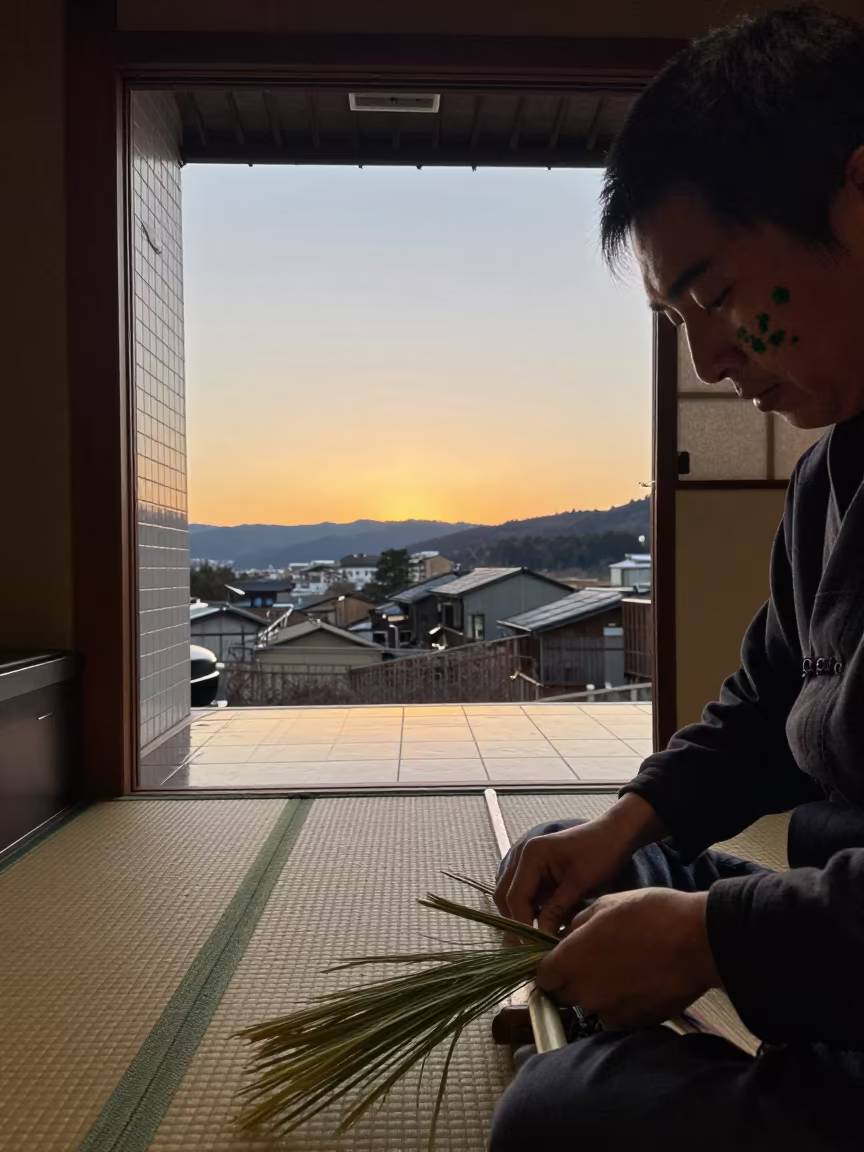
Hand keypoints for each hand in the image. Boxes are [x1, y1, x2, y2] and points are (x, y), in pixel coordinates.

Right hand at [495, 795, 663, 933]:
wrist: (615, 834)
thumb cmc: (600, 853)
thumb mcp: (579, 884)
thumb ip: (556, 911)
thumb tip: (541, 938)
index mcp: (530, 855)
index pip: (515, 898)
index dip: (522, 925)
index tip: (533, 949)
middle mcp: (521, 856)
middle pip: (505, 897)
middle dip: (516, 922)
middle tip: (532, 947)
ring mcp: (526, 862)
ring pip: (512, 896)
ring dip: (522, 916)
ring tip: (540, 938)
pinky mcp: (536, 869)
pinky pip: (525, 893)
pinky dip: (531, 909)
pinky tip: (546, 924)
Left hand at [536, 888, 720, 1026]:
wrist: (697, 942)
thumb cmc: (650, 914)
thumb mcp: (604, 905)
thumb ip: (576, 926)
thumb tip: (564, 938)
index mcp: (571, 961)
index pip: (543, 977)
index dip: (550, 967)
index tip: (561, 958)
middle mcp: (585, 992)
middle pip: (565, 994)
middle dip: (572, 979)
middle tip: (594, 959)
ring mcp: (611, 1012)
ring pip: (592, 1004)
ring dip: (599, 990)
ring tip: (624, 966)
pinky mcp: (636, 1023)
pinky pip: (618, 1013)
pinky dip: (623, 1001)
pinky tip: (641, 980)